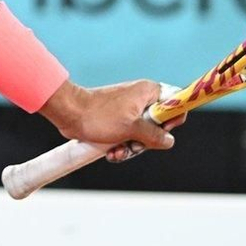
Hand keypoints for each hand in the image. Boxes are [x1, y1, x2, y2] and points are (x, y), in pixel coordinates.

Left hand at [39, 79, 184, 153]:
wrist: (69, 114)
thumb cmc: (99, 116)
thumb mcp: (131, 128)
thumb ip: (154, 135)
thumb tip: (169, 141)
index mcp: (149, 92)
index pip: (176, 102)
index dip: (173, 119)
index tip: (162, 130)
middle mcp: (142, 99)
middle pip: (160, 125)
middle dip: (147, 141)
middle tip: (135, 145)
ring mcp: (130, 111)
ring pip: (143, 135)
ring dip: (132, 148)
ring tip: (117, 151)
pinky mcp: (118, 121)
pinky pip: (129, 137)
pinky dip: (122, 147)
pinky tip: (111, 152)